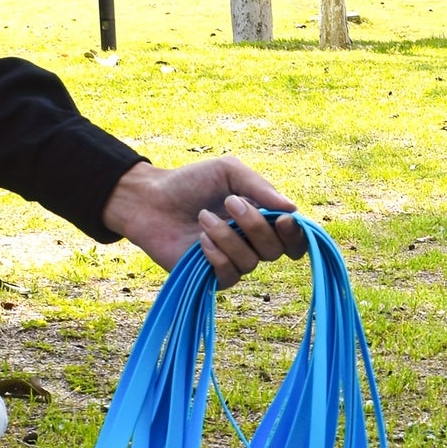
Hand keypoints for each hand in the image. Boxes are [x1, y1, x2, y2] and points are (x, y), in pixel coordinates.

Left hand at [100, 156, 307, 288]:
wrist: (150, 198)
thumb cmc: (191, 182)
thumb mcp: (229, 172)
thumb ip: (261, 188)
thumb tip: (294, 210)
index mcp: (263, 219)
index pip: (294, 239)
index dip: (296, 235)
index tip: (284, 220)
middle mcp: (252, 243)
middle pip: (275, 250)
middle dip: (256, 226)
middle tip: (231, 203)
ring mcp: (232, 261)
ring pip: (251, 262)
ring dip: (228, 237)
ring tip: (203, 217)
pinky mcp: (211, 275)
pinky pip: (229, 275)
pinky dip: (216, 255)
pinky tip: (200, 240)